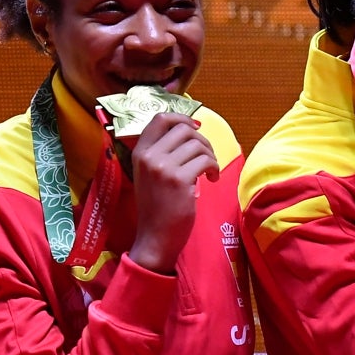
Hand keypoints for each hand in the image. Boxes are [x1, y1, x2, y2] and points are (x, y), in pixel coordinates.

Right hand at [126, 112, 219, 271]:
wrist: (155, 236)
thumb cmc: (155, 207)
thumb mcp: (148, 175)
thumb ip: (160, 153)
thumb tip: (187, 130)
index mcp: (140, 153)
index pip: (160, 119)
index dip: (181, 117)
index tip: (195, 127)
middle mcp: (149, 156)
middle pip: (183, 129)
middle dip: (201, 140)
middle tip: (205, 157)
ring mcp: (163, 167)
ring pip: (197, 144)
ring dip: (209, 155)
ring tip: (209, 170)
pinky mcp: (180, 180)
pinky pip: (205, 161)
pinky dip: (214, 168)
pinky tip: (212, 179)